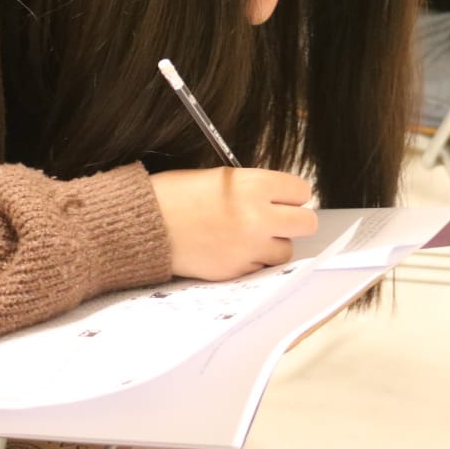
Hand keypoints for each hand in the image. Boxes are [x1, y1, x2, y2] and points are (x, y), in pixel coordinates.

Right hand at [150, 167, 317, 279]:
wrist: (143, 225)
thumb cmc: (175, 194)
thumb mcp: (219, 177)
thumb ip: (253, 187)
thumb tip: (280, 199)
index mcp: (254, 186)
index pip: (301, 191)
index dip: (291, 195)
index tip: (282, 197)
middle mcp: (257, 217)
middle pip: (306, 223)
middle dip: (293, 221)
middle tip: (277, 219)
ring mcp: (248, 248)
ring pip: (286, 250)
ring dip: (273, 244)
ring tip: (250, 236)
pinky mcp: (235, 271)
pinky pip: (260, 268)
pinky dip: (252, 261)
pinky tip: (231, 250)